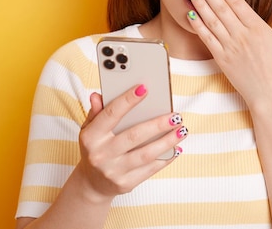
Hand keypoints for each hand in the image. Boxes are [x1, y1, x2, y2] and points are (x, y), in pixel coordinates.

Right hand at [77, 85, 186, 201]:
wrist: (92, 184)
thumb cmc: (95, 149)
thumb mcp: (89, 130)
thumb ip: (96, 112)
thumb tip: (97, 95)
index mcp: (91, 137)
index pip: (111, 114)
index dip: (127, 100)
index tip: (144, 88)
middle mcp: (101, 154)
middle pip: (134, 136)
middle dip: (158, 125)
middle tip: (176, 116)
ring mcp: (113, 171)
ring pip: (146, 154)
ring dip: (167, 142)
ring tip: (181, 130)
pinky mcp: (125, 184)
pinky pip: (150, 169)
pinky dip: (166, 158)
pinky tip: (176, 148)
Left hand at [186, 0, 271, 106]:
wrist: (270, 97)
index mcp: (259, 28)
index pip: (237, 3)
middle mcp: (243, 35)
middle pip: (221, 8)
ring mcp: (231, 47)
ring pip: (212, 21)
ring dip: (200, 4)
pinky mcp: (222, 59)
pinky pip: (207, 39)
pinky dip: (198, 26)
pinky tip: (190, 15)